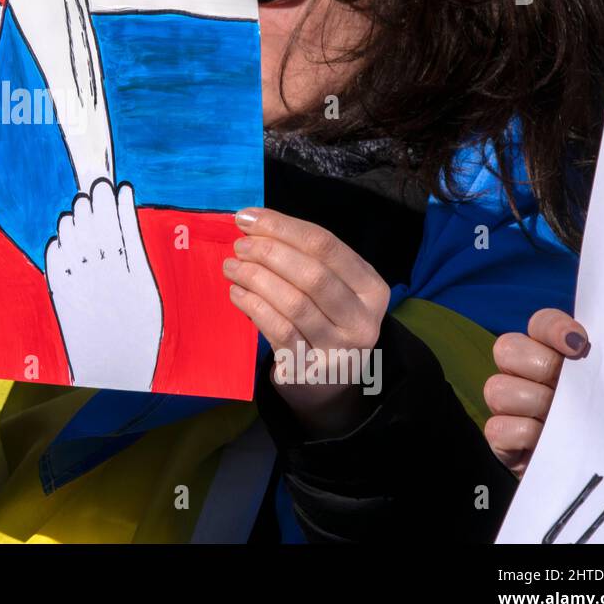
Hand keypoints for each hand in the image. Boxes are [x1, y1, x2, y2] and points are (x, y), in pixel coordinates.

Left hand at [45, 179, 162, 390]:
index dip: (116, 201)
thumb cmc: (136, 328)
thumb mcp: (145, 290)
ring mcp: (79, 281)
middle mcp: (105, 272)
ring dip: (75, 217)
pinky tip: (63, 237)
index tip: (116, 186)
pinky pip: (55, 256)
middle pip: (95, 224)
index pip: (122, 224)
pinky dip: (58, 242)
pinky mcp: (60, 292)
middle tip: (94, 187)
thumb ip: (135, 254)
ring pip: (72, 235)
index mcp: (132, 271)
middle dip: (94, 201)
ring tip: (79, 208)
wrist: (111, 366)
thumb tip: (124, 218)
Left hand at [223, 209, 389, 435]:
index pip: (326, 246)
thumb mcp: (329, 288)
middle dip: (269, 253)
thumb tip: (251, 222)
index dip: (283, 227)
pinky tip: (237, 293)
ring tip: (231, 267)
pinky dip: (253, 306)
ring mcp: (340, 348)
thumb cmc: (324, 321)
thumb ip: (301, 256)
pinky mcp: (311, 369)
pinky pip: (279, 330)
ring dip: (256, 278)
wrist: (329, 385)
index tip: (247, 218)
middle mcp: (363, 319)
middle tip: (239, 246)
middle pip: (313, 274)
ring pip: (294, 303)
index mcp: (372, 288)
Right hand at [485, 308, 588, 476]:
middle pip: (507, 347)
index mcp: (550, 354)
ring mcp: (507, 405)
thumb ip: (599, 367)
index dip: (554, 328)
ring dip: (534, 403)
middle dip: (539, 365)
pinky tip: (545, 440)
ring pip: (497, 387)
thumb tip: (597, 349)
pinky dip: (525, 433)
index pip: (540, 324)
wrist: (597, 469)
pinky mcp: (499, 436)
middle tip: (567, 386)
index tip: (578, 344)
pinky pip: (499, 426)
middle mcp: (522, 373)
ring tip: (562, 420)